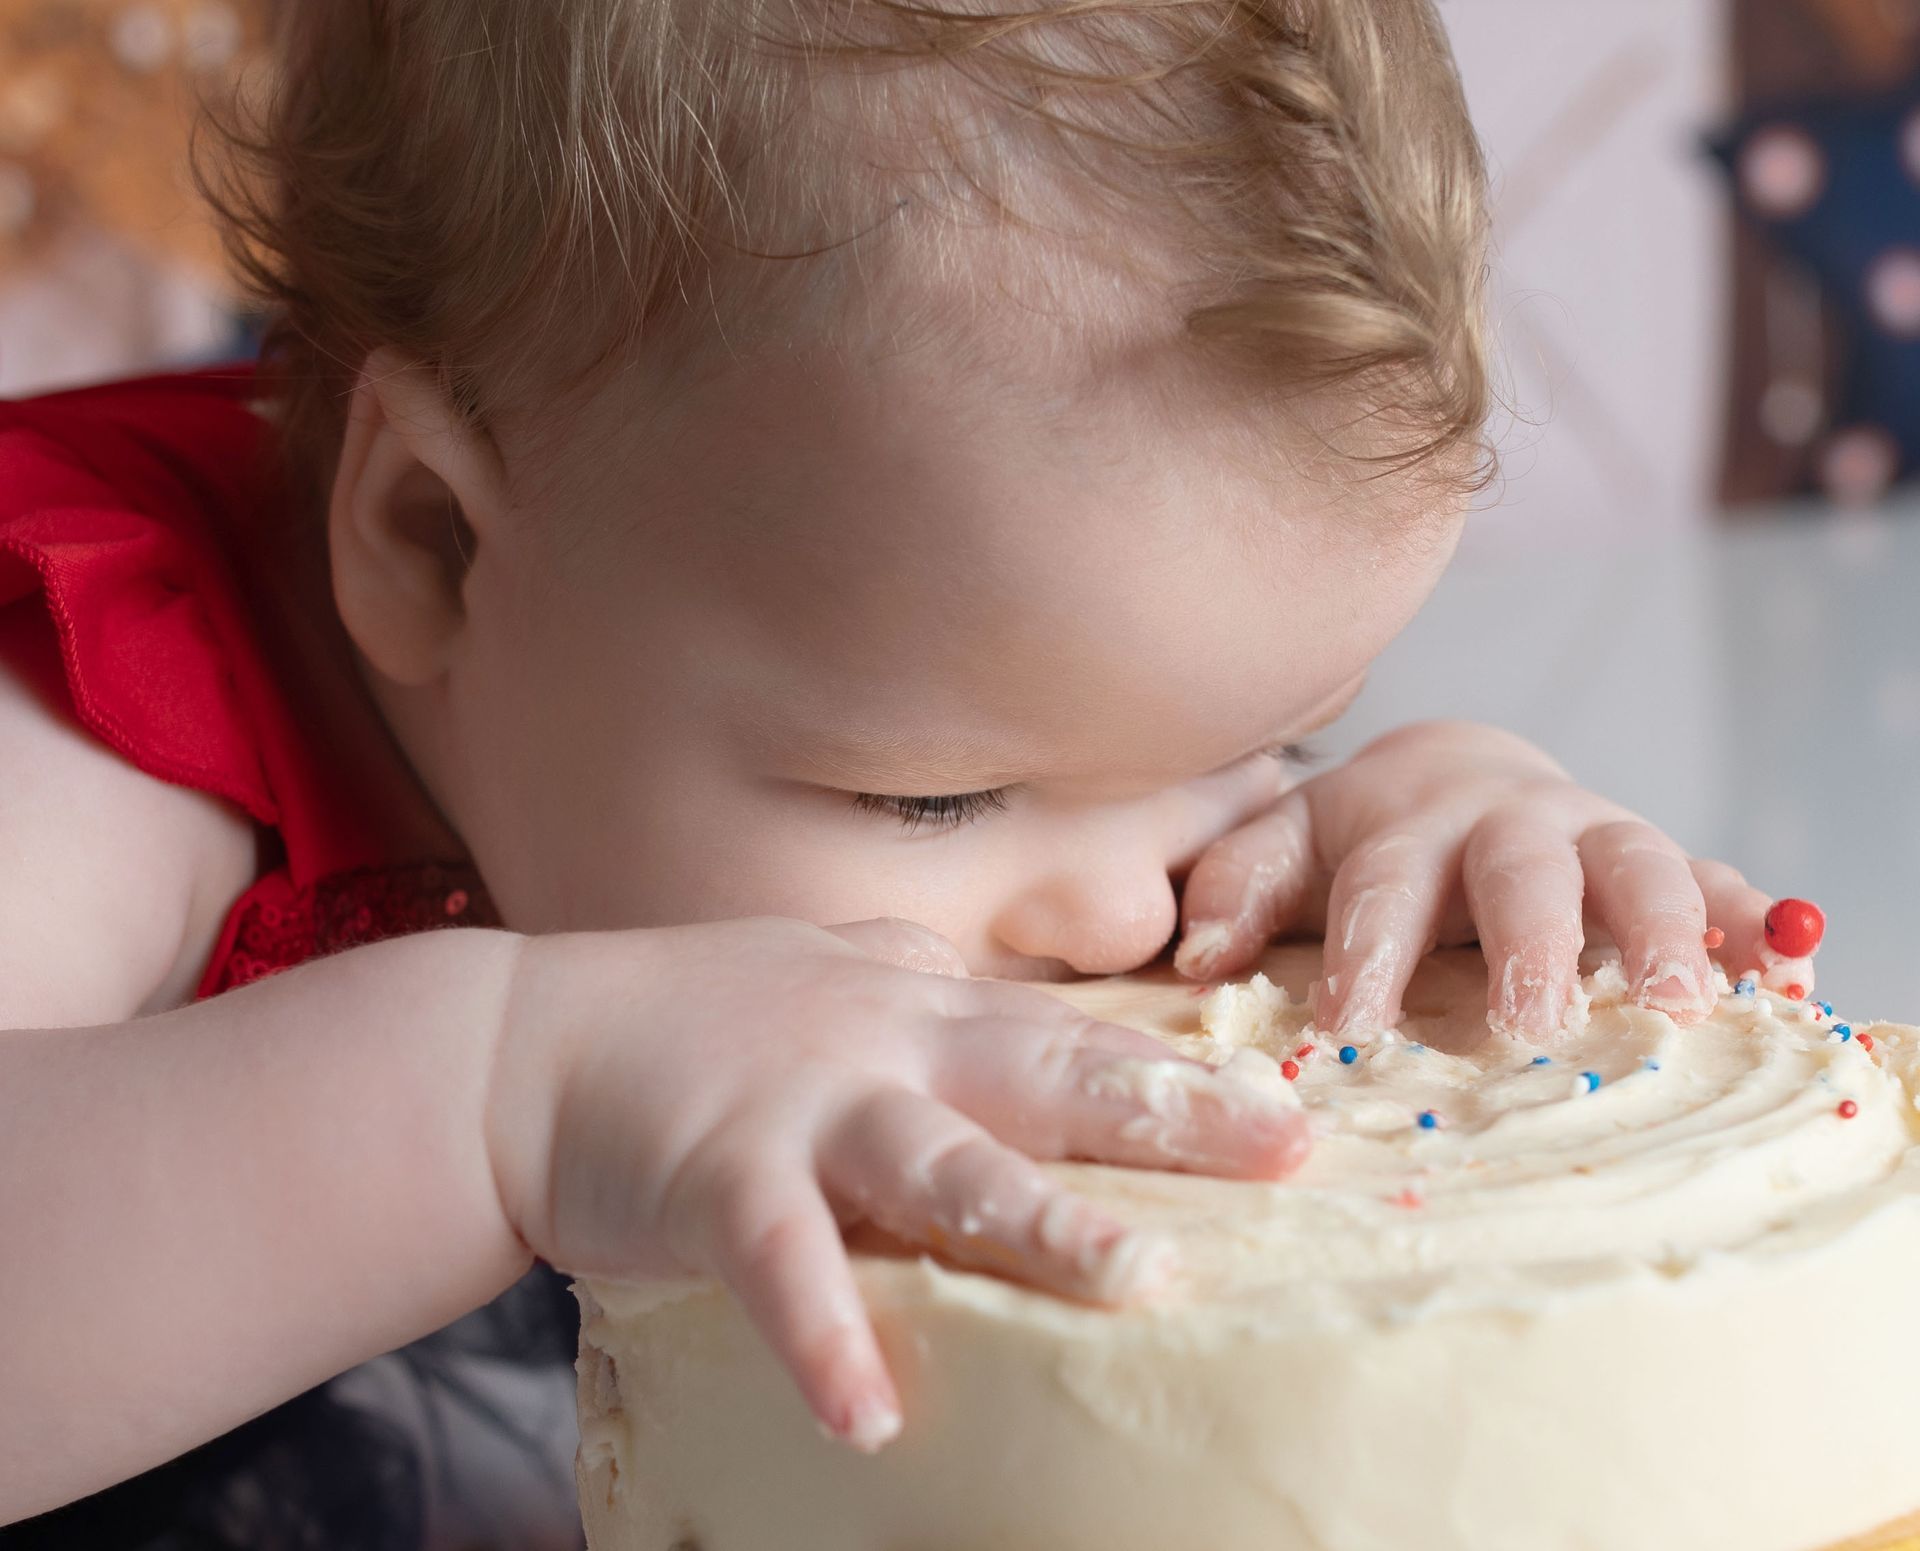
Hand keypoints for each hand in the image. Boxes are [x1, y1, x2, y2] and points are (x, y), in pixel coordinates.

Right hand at [485, 916, 1307, 1452]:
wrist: (525, 1047)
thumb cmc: (689, 1014)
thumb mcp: (824, 972)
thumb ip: (921, 981)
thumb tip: (1003, 994)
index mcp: (919, 1007)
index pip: (1071, 1035)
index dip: (1182, 1069)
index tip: (1293, 1103)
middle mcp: (883, 1045)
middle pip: (1047, 1077)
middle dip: (1171, 1113)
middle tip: (1288, 1148)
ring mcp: (805, 1108)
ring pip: (942, 1162)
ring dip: (1041, 1223)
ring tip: (1141, 1280)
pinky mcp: (720, 1177)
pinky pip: (783, 1263)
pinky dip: (822, 1336)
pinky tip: (866, 1414)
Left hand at [1173, 720, 1813, 1040]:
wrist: (1455, 772)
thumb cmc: (1361, 836)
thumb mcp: (1287, 846)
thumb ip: (1239, 889)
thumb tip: (1192, 957)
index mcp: (1404, 824)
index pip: (1380, 891)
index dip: (1366, 957)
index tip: (1350, 1029)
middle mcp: (1505, 825)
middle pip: (1520, 874)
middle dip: (1530, 945)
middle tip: (1531, 1022)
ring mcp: (1591, 837)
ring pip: (1636, 866)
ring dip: (1662, 931)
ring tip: (1678, 1004)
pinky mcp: (1659, 860)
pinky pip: (1719, 882)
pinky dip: (1756, 922)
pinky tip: (1787, 967)